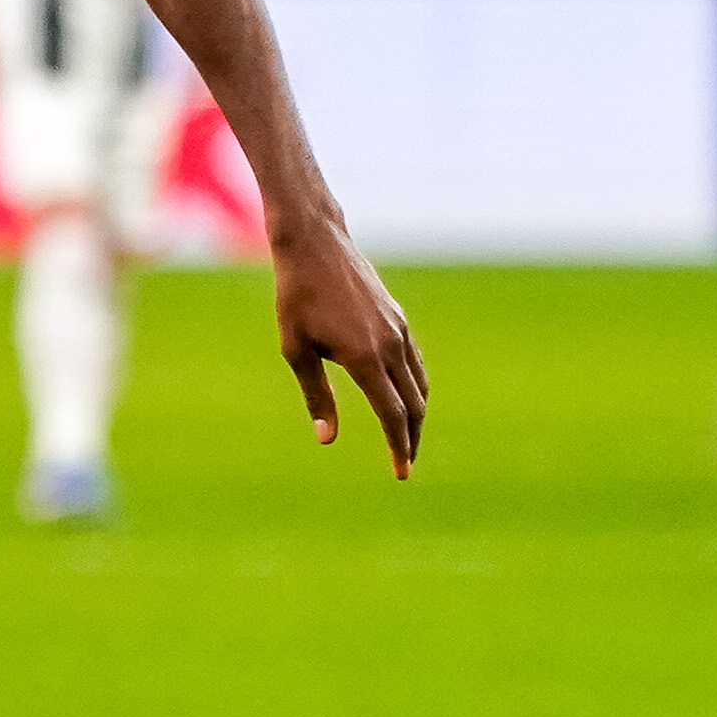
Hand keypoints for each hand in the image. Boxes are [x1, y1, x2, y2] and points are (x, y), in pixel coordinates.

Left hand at [270, 217, 428, 478]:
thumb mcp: (297, 350)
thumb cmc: (297, 297)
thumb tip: (327, 439)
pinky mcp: (398, 318)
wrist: (316, 244)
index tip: (401, 472)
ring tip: (407, 437)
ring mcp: (399, 330)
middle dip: (412, 438)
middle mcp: (390, 346)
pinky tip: (404, 397)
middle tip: (405, 463)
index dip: (399, 447)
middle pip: (414, 405)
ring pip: (419, 383)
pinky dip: (415, 387)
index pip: (392, 415)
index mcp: (365, 358)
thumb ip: (316, 395)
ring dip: (417, 414)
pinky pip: (415, 362)